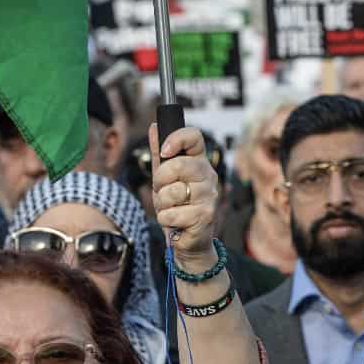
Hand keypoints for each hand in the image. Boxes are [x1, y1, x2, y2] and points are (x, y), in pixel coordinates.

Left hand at [148, 123, 220, 271]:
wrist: (187, 237)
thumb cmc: (177, 205)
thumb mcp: (164, 178)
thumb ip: (159, 153)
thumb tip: (154, 126)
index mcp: (199, 161)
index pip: (195, 137)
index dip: (177, 139)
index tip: (164, 151)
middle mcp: (208, 175)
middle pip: (178, 165)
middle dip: (160, 180)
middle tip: (162, 190)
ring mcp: (210, 195)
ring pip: (172, 192)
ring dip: (162, 204)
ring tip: (171, 208)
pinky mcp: (206, 215)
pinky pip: (172, 213)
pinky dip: (166, 219)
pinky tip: (176, 221)